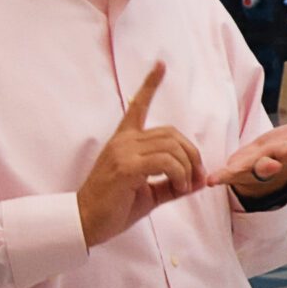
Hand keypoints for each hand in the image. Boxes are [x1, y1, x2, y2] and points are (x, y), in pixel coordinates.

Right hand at [77, 64, 205, 246]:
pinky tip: (177, 188)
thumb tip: (200, 180)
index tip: (160, 64)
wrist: (86, 224)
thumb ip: (173, 183)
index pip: (138, 106)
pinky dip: (179, 175)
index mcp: (125, 141)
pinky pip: (165, 162)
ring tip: (183, 187)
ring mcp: (123, 152)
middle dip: (192, 156)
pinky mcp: (125, 167)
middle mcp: (123, 141)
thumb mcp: (149, 193)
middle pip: (172, 134)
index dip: (150, 84)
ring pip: (172, 148)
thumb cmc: (114, 208)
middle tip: (195, 179)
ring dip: (187, 169)